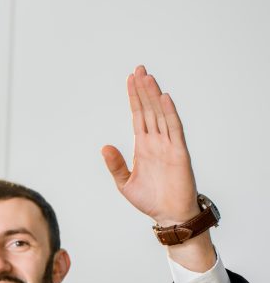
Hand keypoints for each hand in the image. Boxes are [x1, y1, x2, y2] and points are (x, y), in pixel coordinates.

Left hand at [101, 65, 201, 228]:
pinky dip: (169, 113)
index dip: (134, 98)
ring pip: (160, 114)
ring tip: (147, 77)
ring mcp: (168, 144)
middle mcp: (156, 141)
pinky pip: (174, 129)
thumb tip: (104, 147)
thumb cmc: (149, 199)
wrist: (168, 214)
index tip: (130, 80)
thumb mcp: (124, 182)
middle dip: (143, 90)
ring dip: (153, 96)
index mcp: (143, 146)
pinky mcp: (178, 152)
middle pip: (148, 109)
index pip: (138, 116)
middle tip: (138, 69)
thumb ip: (116, 164)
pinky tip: (164, 98)